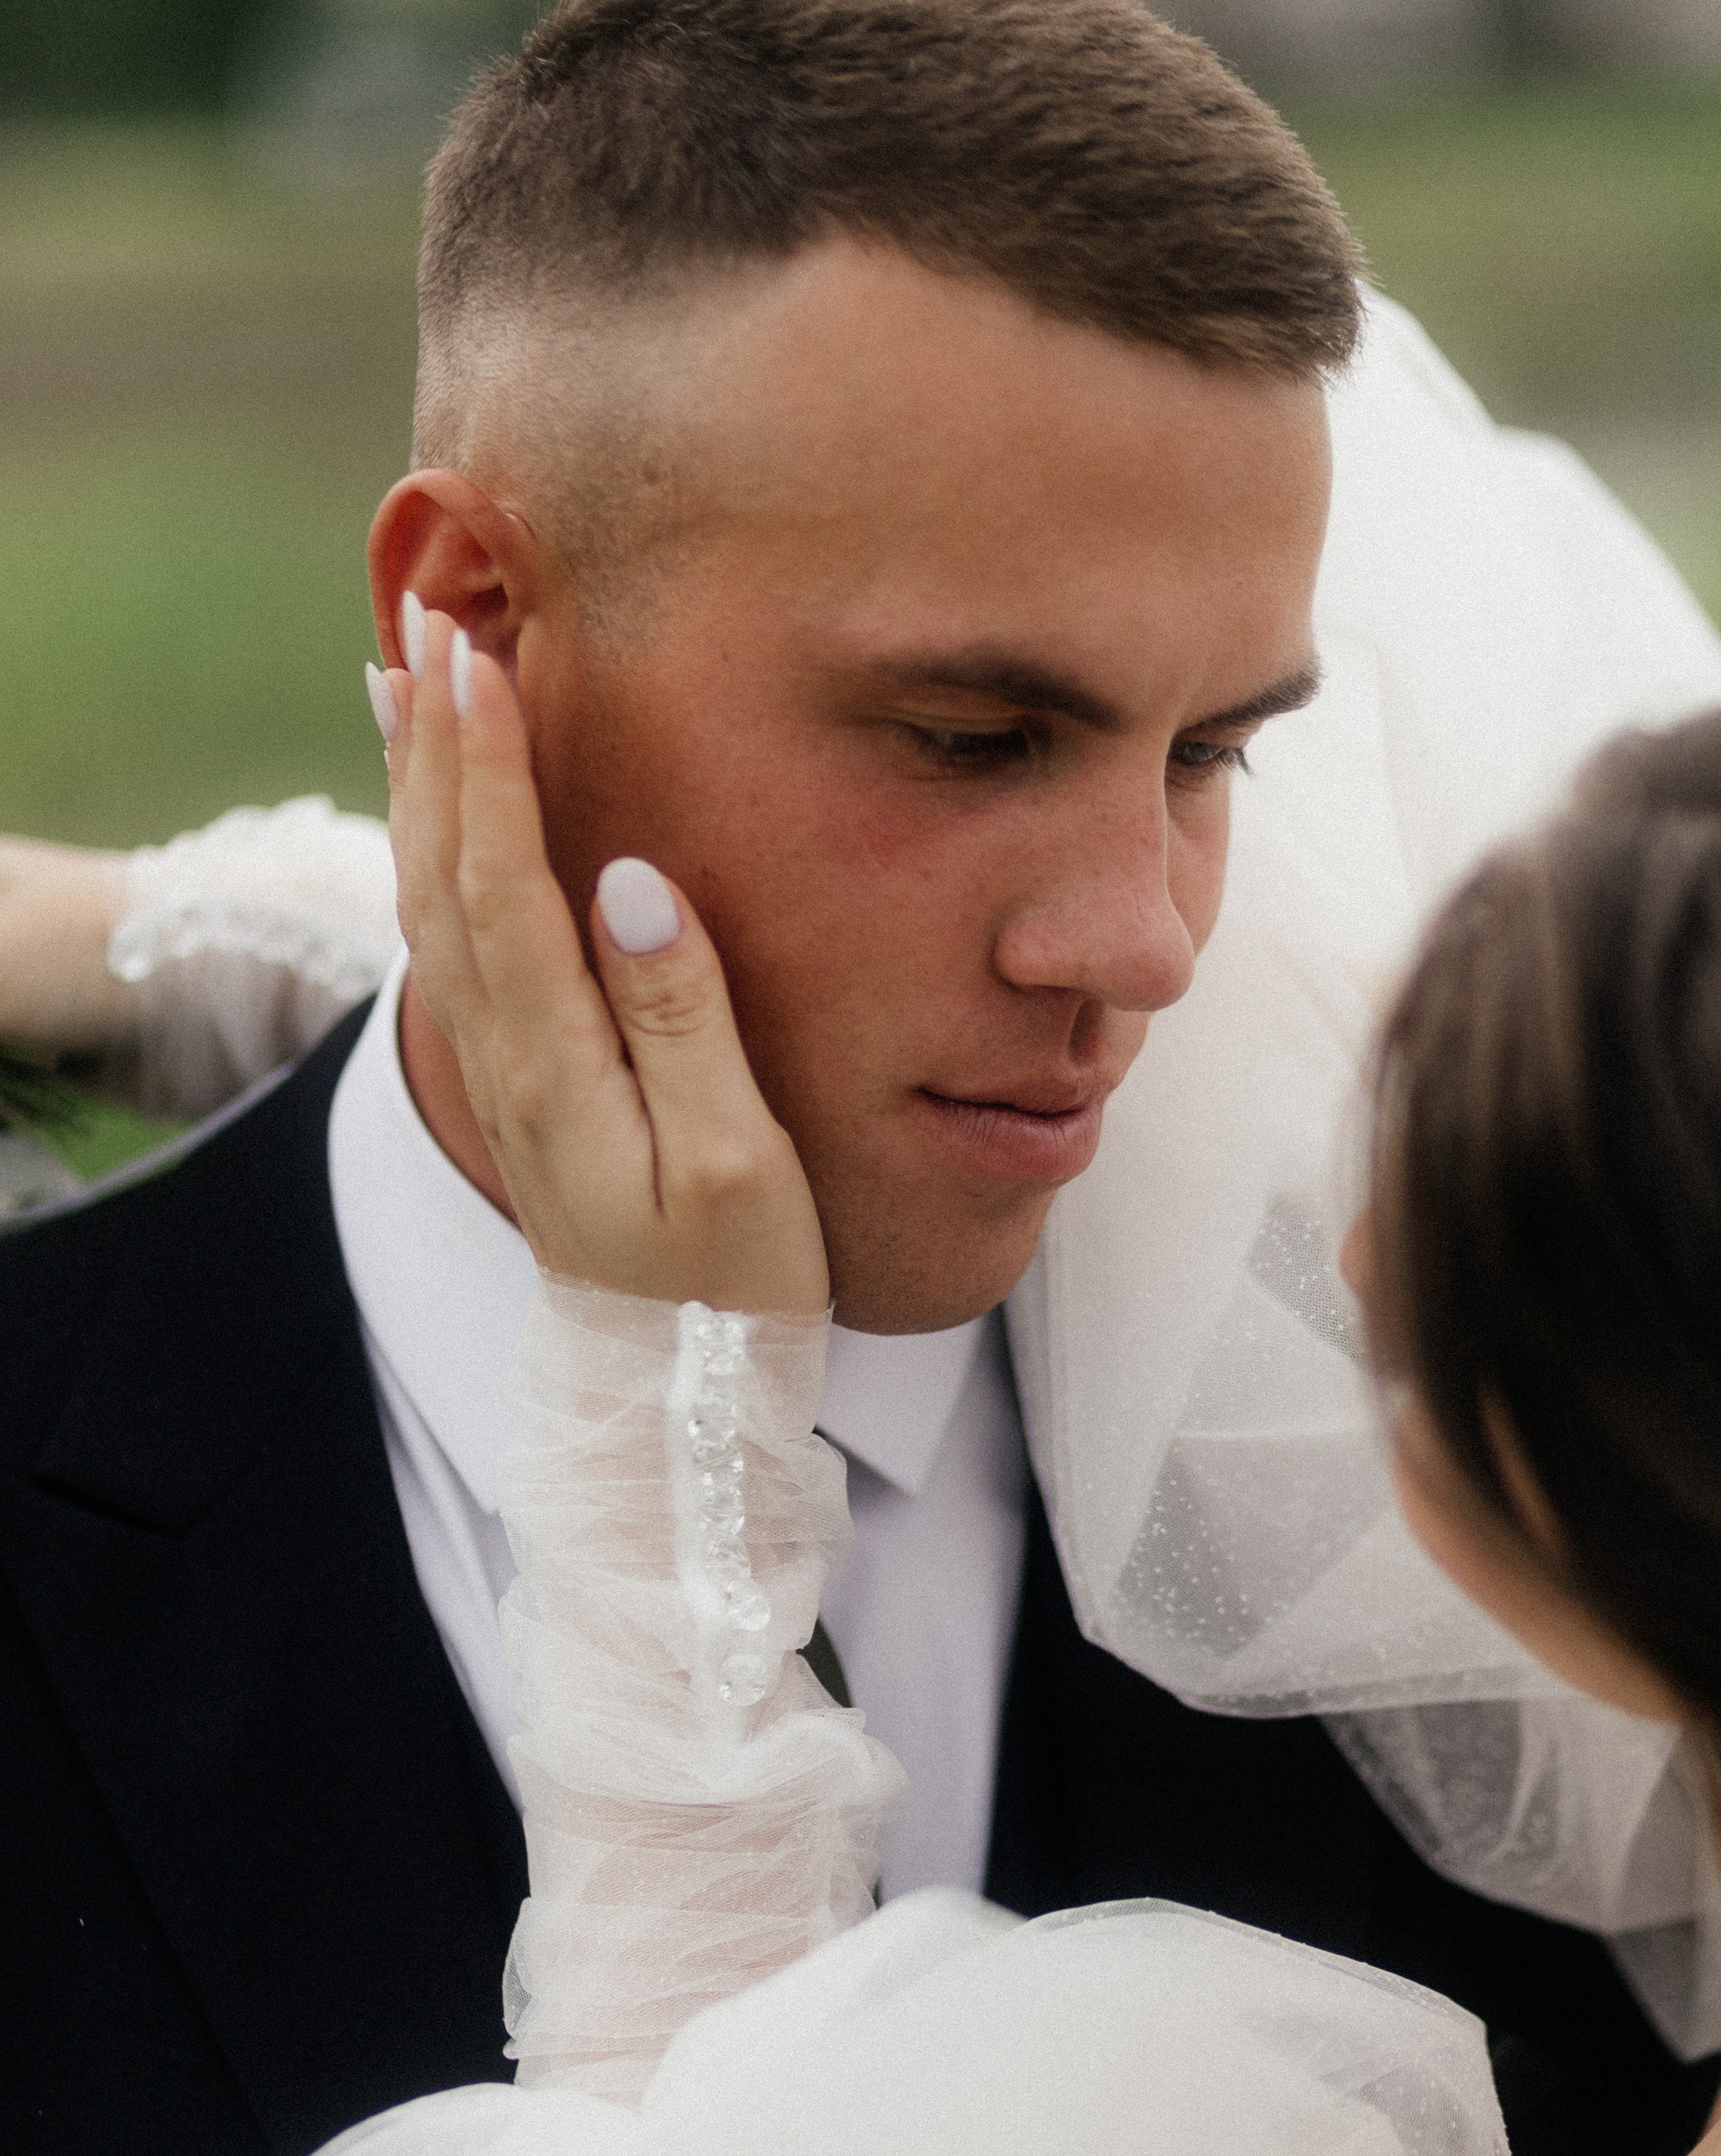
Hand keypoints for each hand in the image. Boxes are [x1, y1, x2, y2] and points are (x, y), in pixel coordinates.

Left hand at [380, 607, 828, 1315]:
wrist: (675, 1399)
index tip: (479, 654)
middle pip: (447, 876)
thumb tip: (630, 882)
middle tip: (435, 620)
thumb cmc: (733, 1287)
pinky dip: (436, 859)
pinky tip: (442, 815)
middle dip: (438, 745)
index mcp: (563, 1070)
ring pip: (436, 906)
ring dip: (421, 790)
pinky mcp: (523, 1089)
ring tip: (410, 684)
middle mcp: (513, 1064)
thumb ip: (683, 1022)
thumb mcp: (740, 1164)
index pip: (505, 885)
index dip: (489, 766)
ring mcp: (508, 1077)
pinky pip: (453, 947)